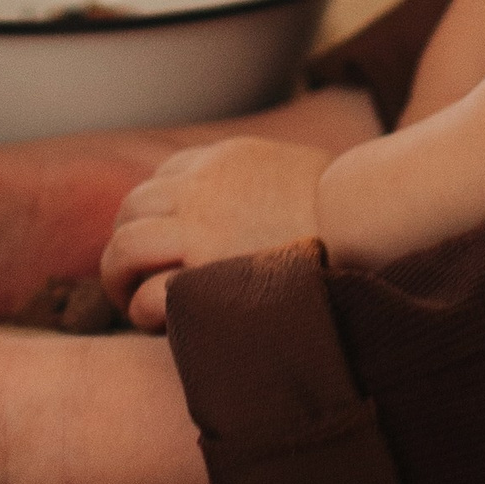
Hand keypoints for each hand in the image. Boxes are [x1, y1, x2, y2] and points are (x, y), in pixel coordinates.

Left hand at [99, 137, 326, 332]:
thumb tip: (255, 203)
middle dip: (124, 246)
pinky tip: (160, 323)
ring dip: (120, 279)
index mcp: (220, 160)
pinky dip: (145, 310)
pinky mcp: (205, 276)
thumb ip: (258, 178)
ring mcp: (199, 231)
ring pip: (125, 248)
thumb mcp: (291, 167)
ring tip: (134, 305)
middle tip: (134, 280)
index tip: (165, 248)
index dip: (154, 218)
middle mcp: (200, 189)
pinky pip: (150, 294)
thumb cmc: (343, 204)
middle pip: (131, 210)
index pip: (159, 182)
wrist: (364, 219)